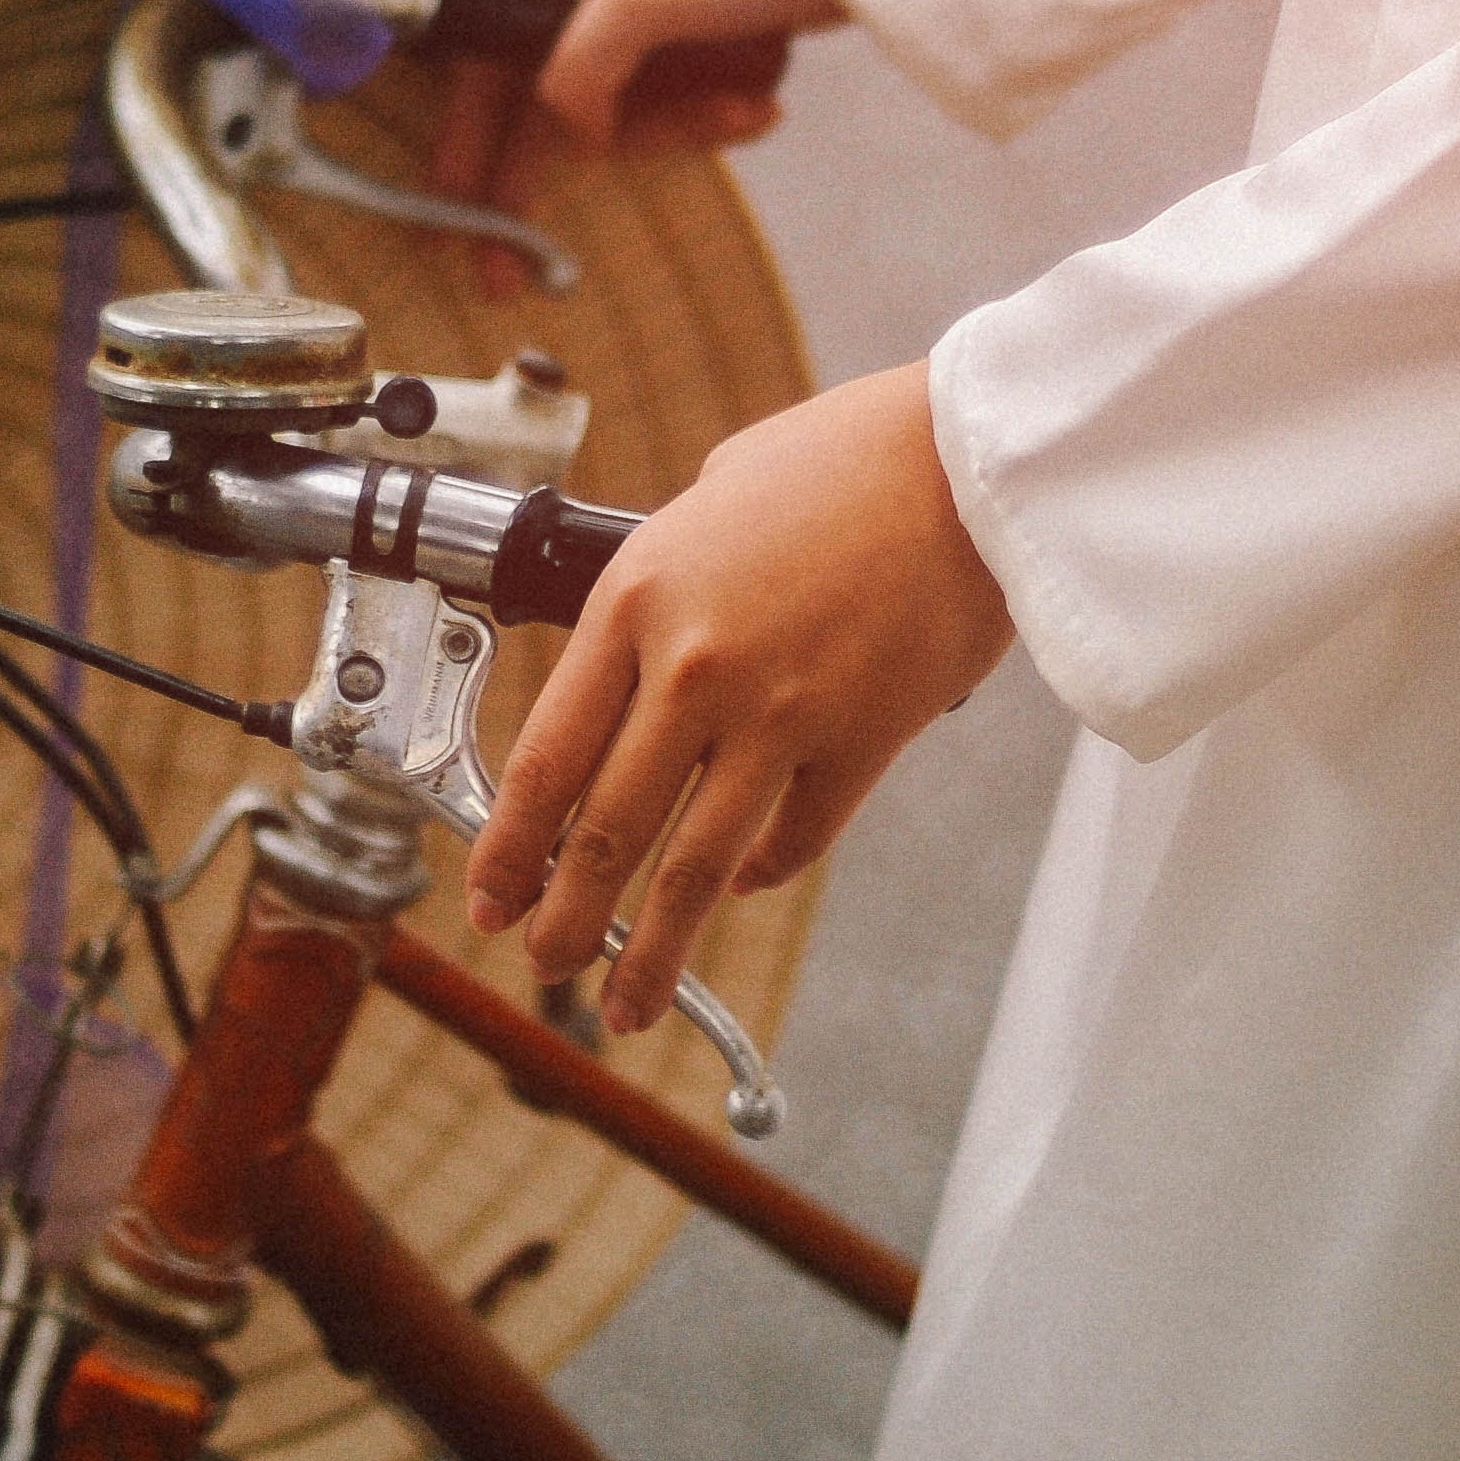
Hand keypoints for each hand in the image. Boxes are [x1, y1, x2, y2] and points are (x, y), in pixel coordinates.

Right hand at [427, 0, 846, 296]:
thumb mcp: (632, 2)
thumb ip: (573, 75)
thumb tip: (567, 134)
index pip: (482, 72)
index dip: (466, 153)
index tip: (448, 228)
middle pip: (544, 107)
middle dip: (562, 174)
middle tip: (513, 276)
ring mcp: (627, 11)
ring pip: (617, 115)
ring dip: (678, 128)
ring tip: (745, 109)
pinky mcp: (680, 36)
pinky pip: (670, 105)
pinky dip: (709, 115)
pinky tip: (758, 104)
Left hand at [463, 362, 1012, 1035]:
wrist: (968, 460)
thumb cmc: (843, 460)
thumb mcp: (705, 501)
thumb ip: (657, 590)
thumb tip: (626, 662)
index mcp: (638, 600)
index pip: (546, 757)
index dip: (508, 847)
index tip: (491, 897)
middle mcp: (696, 668)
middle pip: (606, 830)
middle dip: (565, 918)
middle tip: (545, 961)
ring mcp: (782, 715)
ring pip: (693, 867)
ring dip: (653, 949)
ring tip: (624, 1000)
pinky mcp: (863, 743)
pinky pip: (792, 840)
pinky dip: (757, 876)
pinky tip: (740, 887)